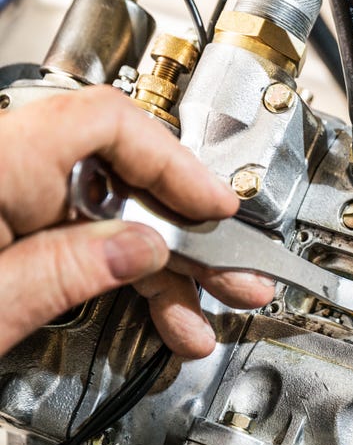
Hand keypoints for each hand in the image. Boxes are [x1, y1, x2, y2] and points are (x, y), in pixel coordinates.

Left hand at [0, 86, 273, 357]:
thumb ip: (68, 271)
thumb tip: (146, 247)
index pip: (106, 123)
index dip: (178, 164)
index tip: (220, 208)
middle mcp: (3, 172)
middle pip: (120, 181)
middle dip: (188, 237)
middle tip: (237, 277)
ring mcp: (6, 203)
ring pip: (107, 221)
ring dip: (166, 273)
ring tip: (203, 321)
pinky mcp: (7, 233)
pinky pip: (78, 244)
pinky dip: (122, 281)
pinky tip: (160, 317)